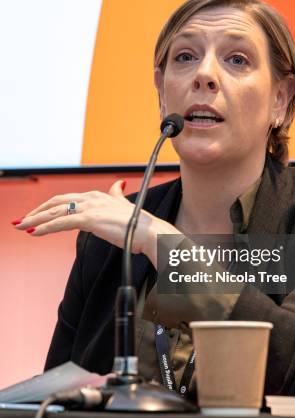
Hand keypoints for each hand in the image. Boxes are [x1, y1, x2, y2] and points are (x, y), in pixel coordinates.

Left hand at [11, 180, 180, 262]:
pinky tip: (35, 232)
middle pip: (56, 202)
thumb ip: (116, 195)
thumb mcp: (124, 205)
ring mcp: (91, 208)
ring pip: (56, 212)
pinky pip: (62, 223)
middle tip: (21, 220)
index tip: (35, 214)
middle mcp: (92, 198)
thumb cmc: (138, 224)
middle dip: (36, 211)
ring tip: (22, 226)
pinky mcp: (90, 219)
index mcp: (97, 195)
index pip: (66, 199)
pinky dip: (46, 227)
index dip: (48, 206)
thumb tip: (117, 185)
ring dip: (36, 219)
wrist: (149, 232)